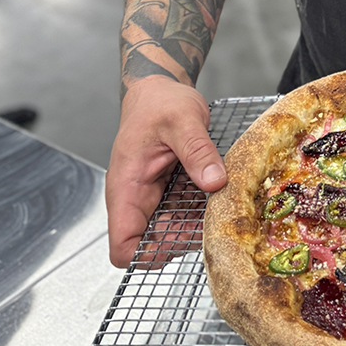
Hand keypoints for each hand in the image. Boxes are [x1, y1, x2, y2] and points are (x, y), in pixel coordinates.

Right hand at [105, 75, 226, 267]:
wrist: (157, 90)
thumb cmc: (159, 102)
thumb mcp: (183, 120)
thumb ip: (197, 151)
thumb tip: (214, 182)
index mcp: (127, 187)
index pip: (123, 245)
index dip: (149, 254)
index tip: (183, 240)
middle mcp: (135, 198)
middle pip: (150, 245)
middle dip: (182, 242)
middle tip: (215, 227)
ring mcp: (151, 197)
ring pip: (169, 232)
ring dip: (194, 229)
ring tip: (223, 215)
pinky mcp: (167, 192)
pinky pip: (181, 214)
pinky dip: (199, 214)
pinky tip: (220, 202)